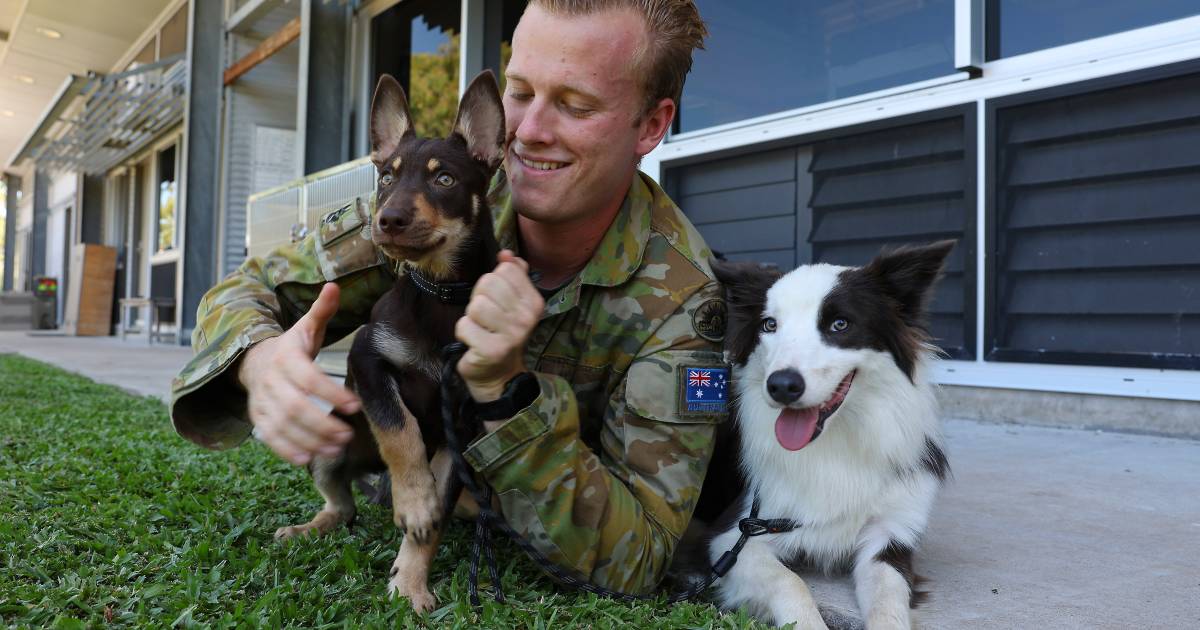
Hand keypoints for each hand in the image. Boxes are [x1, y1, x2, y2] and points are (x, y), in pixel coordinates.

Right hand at [238, 282, 360, 464]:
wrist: (253, 362)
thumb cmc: (291, 347)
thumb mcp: (305, 326)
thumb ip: (322, 310)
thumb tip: (334, 285)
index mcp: (286, 357)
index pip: (308, 378)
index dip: (330, 394)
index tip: (354, 406)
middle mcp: (270, 381)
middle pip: (295, 407)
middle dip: (323, 423)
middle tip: (349, 434)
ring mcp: (261, 403)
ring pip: (283, 426)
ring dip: (311, 441)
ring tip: (338, 448)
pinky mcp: (258, 420)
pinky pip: (270, 439)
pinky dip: (287, 451)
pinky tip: (309, 458)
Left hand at [455, 250, 544, 402]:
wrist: (498, 373)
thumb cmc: (501, 332)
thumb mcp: (512, 302)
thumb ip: (513, 274)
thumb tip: (506, 254)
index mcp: (534, 302)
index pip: (506, 270)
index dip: (492, 282)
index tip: (496, 301)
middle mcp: (526, 318)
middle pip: (489, 283)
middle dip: (479, 298)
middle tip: (485, 317)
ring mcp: (511, 335)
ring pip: (476, 305)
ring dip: (471, 317)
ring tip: (480, 329)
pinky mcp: (491, 350)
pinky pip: (464, 326)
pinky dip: (464, 333)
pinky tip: (474, 342)